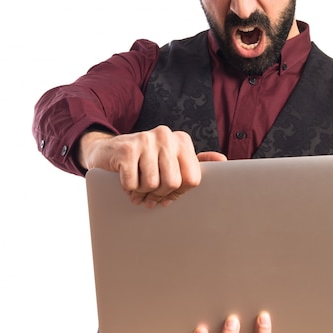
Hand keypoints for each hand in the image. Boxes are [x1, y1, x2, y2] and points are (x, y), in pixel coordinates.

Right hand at [78, 125, 225, 207]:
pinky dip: (128, 189)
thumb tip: (223, 160)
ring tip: (137, 189)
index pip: (192, 179)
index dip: (180, 193)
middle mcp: (166, 136)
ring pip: (152, 184)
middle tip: (149, 196)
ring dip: (142, 193)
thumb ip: (196, 161)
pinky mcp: (126, 149)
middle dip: (159, 195)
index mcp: (182, 140)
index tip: (168, 194)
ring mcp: (145, 140)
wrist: (109, 151)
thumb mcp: (171, 159)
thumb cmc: (145, 160)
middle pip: (173, 183)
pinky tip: (126, 182)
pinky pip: (132, 183)